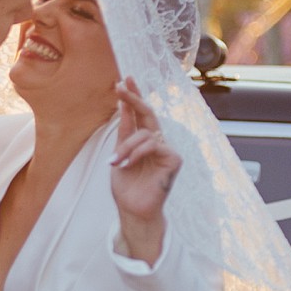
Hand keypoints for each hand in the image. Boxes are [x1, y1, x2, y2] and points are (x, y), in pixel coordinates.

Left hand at [110, 79, 180, 263]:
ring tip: (116, 163)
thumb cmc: (126, 186)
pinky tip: (127, 165)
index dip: (133, 97)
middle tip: (121, 86)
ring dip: (127, 147)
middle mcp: (157, 142)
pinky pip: (154, 145)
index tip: (124, 80)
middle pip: (148, 113)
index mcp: (143, 140)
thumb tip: (123, 105)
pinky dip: (137, 153)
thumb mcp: (119, 154)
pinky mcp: (174, 160)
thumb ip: (124, 132)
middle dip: (134, 99)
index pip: (140, 114)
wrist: (132, 210)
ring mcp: (166, 150)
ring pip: (145, 133)